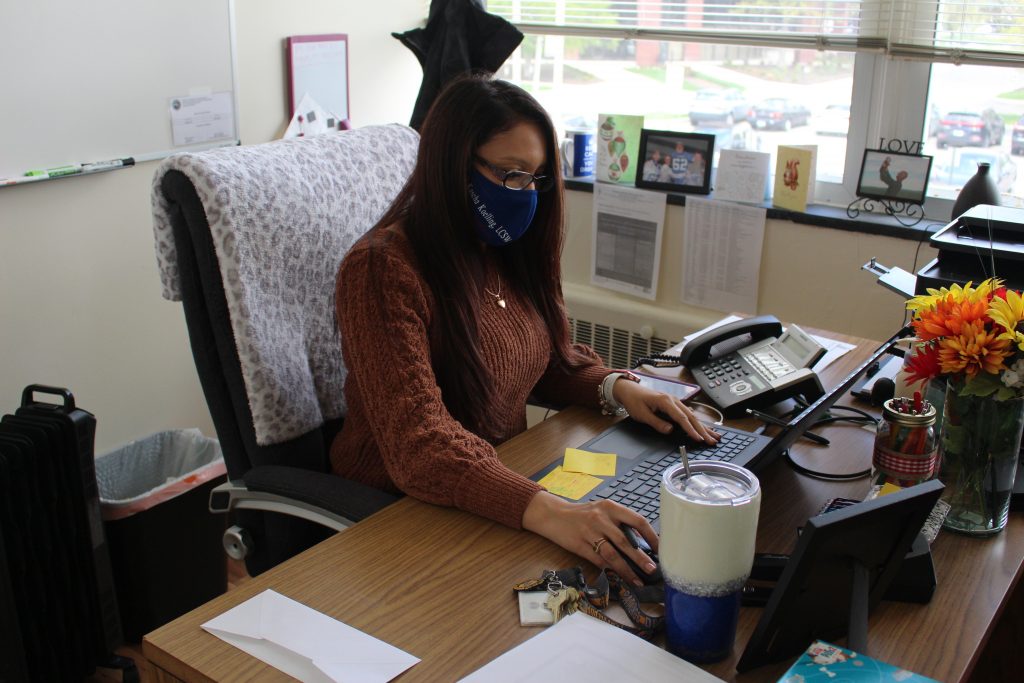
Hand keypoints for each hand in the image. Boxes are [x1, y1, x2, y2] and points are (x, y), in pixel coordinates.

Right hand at [522, 491, 657, 585]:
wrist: (554, 515)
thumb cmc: (582, 514)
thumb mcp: (602, 511)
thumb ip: (619, 523)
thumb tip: (642, 543)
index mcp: (610, 507)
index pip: (637, 521)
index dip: (651, 536)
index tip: (660, 549)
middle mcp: (601, 518)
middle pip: (626, 541)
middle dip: (641, 557)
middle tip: (653, 570)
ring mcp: (590, 532)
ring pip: (612, 554)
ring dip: (627, 569)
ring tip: (638, 580)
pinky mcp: (580, 545)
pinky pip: (598, 560)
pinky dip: (610, 570)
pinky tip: (618, 578)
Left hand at [612, 378, 719, 443]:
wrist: (630, 390)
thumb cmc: (634, 401)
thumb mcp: (642, 414)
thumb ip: (656, 422)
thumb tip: (670, 430)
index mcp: (665, 401)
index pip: (682, 418)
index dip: (691, 430)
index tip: (698, 439)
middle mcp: (674, 400)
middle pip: (692, 417)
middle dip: (703, 430)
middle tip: (712, 441)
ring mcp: (676, 402)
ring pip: (693, 416)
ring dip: (704, 427)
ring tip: (715, 436)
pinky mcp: (675, 405)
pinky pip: (689, 415)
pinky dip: (698, 423)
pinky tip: (706, 428)